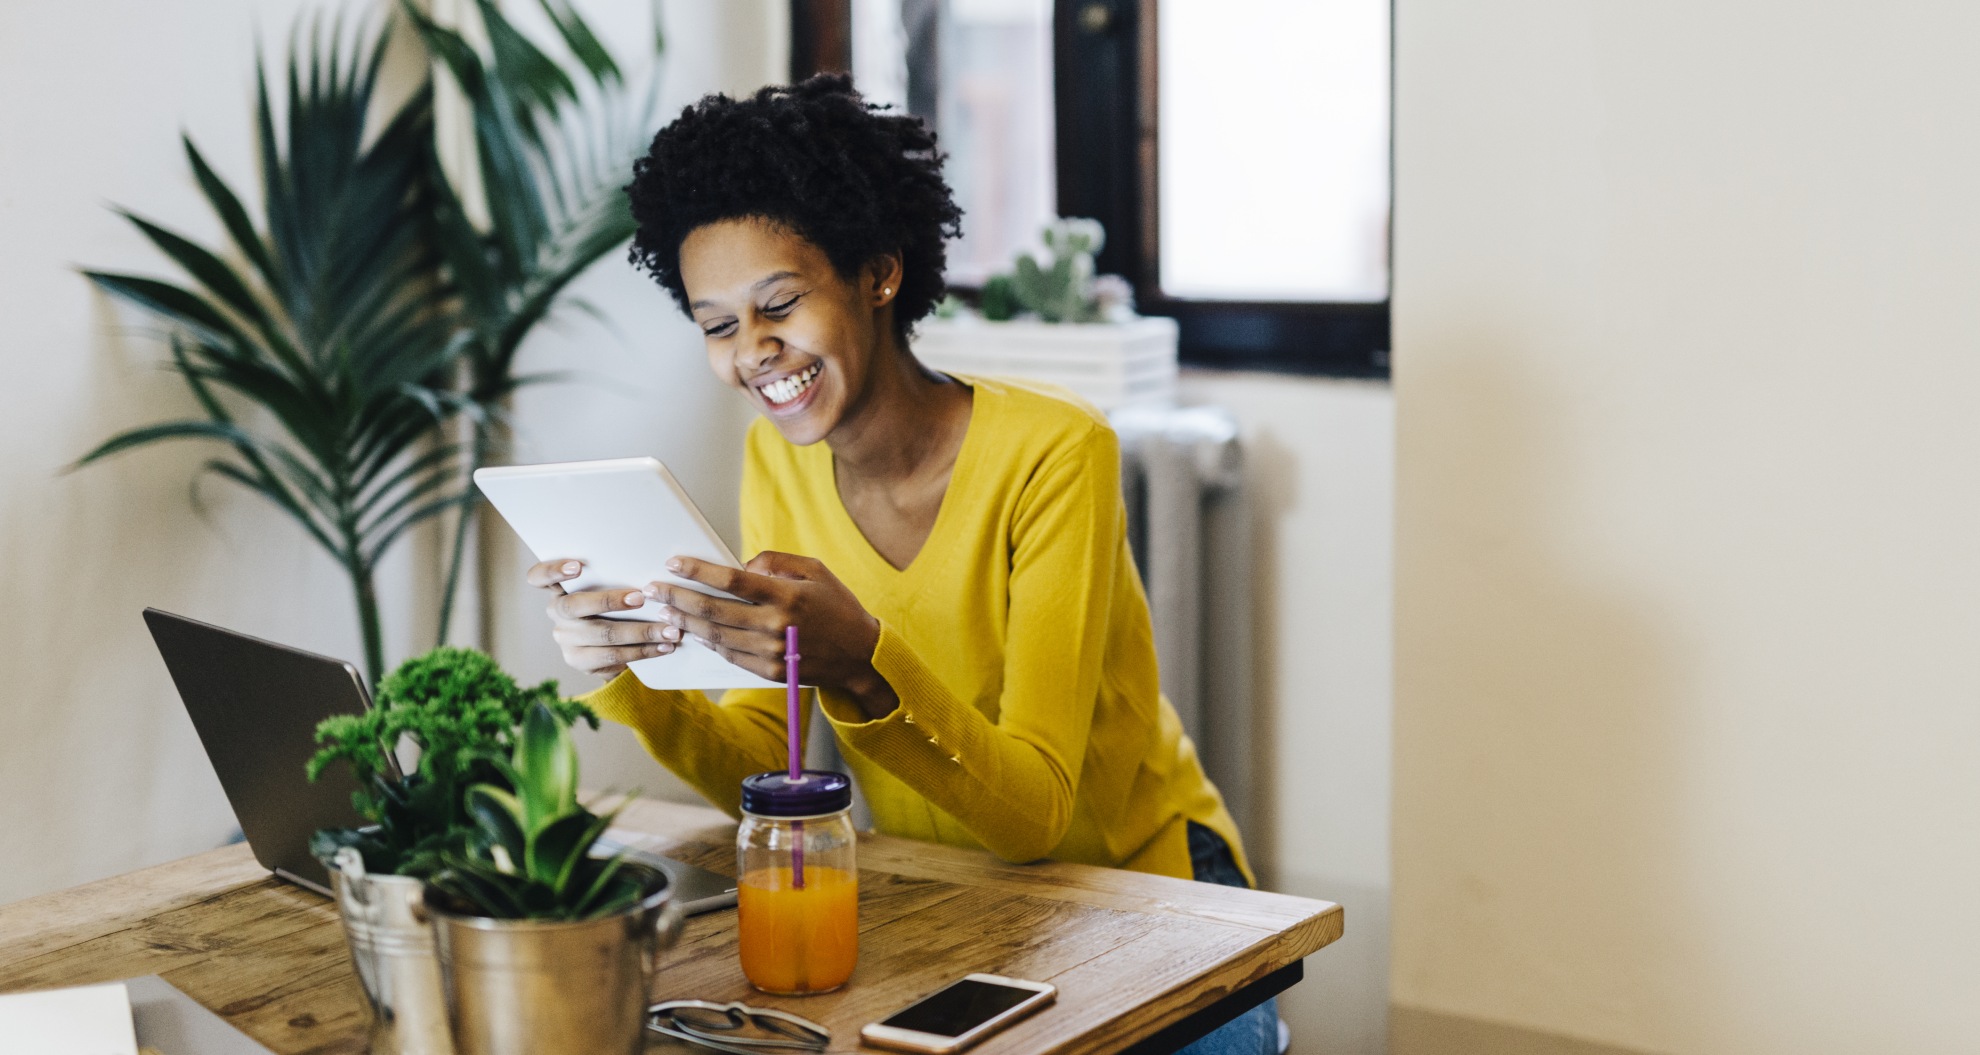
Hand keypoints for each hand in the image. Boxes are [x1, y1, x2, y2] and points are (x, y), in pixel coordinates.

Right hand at [526, 559, 680, 679]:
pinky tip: (664, 647)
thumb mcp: (609, 587)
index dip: (553, 571)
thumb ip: (614, 577)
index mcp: (559, 589)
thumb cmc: (615, 605)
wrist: (612, 647)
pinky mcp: (580, 661)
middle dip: (609, 601)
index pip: (539, 577)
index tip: (578, 566)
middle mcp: (557, 613)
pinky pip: (613, 657)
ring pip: (602, 635)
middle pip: (573, 606)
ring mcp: (566, 639)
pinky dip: (643, 651)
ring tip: (669, 630)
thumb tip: (651, 564)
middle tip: (641, 598)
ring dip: (641, 632)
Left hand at [646, 552, 898, 717]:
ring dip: (685, 622)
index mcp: (787, 595)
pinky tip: (693, 631)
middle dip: (677, 598)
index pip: (731, 580)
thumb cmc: (838, 606)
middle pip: (714, 610)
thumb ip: (776, 561)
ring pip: (715, 635)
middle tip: (653, 589)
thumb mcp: (816, 570)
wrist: (860, 656)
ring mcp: (771, 652)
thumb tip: (740, 565)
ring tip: (664, 611)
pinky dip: (708, 642)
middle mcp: (776, 625)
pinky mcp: (769, 671)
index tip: (673, 562)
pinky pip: (729, 655)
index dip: (697, 570)